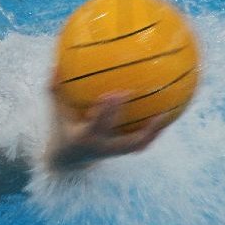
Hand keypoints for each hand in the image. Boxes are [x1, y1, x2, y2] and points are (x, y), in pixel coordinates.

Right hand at [44, 89, 167, 173]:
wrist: (68, 160)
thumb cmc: (62, 127)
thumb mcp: (55, 110)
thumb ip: (55, 89)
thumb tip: (55, 63)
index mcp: (85, 136)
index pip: (98, 124)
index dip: (108, 111)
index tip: (118, 93)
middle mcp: (103, 147)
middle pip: (126, 142)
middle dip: (143, 129)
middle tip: (157, 109)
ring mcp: (114, 152)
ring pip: (139, 144)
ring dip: (155, 131)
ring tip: (169, 113)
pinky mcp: (122, 152)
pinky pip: (142, 141)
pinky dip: (154, 129)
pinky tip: (167, 113)